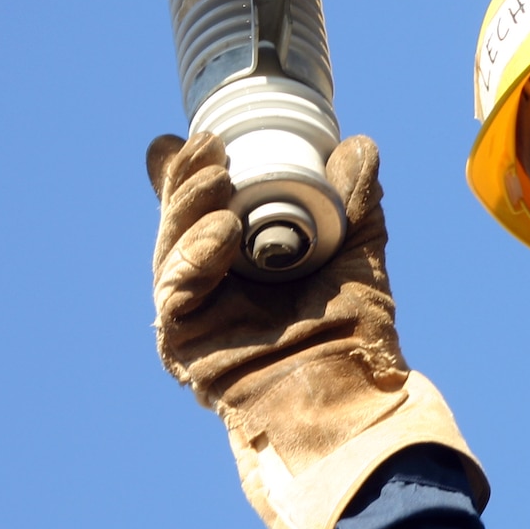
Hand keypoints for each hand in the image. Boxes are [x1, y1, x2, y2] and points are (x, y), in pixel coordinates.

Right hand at [149, 132, 485, 528]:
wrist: (355, 396)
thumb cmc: (355, 337)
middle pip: (180, 222)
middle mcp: (211, 287)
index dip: (197, 171)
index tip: (208, 132)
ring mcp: (192, 316)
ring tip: (216, 172)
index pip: (208, 206)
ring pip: (170, 248)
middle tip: (206, 142)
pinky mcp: (180, 344)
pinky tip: (219, 227)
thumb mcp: (358, 253)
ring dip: (186, 205)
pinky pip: (175, 291)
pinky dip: (194, 254)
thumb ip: (356, 200)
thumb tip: (359, 144)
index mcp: (243, 263)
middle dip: (185, 178)